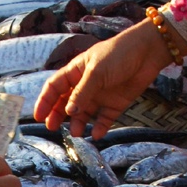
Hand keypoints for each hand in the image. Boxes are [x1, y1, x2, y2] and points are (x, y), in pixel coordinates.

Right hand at [35, 18, 170, 137]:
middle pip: (66, 103)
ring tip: (76, 132)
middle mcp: (85, 85)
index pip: (54, 87)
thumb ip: (82, 93)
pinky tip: (96, 134)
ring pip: (84, 114)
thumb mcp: (96, 72)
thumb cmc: (118, 54)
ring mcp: (100, 95)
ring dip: (78, 123)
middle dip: (58, 115)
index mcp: (76, 71)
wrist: (148, 52)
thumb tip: (68, 112)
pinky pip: (103, 119)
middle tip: (53, 127)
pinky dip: (99, 128)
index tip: (39, 116)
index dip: (45, 101)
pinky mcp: (115, 104)